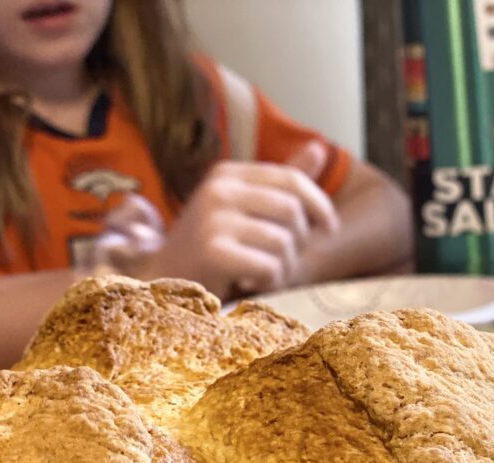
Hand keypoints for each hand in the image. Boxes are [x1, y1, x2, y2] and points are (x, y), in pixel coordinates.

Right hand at [141, 141, 339, 296]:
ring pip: (285, 242)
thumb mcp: (244, 208)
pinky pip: (271, 266)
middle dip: (299, 242)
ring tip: (265, 275)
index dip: (320, 205)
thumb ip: (281, 183)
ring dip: (285, 268)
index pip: (292, 180)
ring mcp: (213, 219)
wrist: (163, 283)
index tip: (329, 229)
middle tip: (281, 261)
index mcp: (228, 174)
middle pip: (293, 211)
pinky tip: (252, 284)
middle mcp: (218, 190)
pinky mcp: (212, 252)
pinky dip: (271, 282)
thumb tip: (321, 147)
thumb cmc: (212, 248)